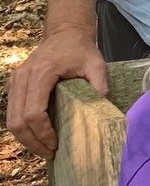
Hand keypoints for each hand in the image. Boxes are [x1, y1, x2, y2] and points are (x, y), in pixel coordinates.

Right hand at [6, 25, 108, 157]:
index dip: (42, 133)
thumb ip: (100, 84)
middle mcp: (22, 78)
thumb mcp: (97, 64)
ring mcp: (15, 80)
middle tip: (49, 153)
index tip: (56, 144)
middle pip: (17, 120)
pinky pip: (12, 111)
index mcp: (41, 74)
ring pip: (10, 119)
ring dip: (25, 137)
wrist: (66, 32)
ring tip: (43, 148)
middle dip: (32, 141)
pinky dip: (22, 127)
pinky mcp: (14, 83)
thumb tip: (102, 108)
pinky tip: (37, 135)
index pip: (33, 113)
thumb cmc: (81, 49)